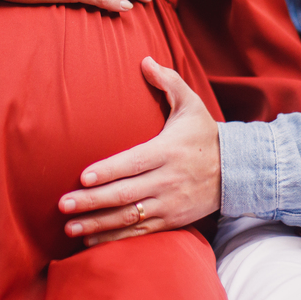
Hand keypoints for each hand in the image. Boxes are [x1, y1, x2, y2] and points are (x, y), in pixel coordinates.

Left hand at [58, 57, 220, 244]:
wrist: (237, 171)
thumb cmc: (205, 134)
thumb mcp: (191, 104)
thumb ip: (168, 81)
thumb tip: (145, 59)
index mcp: (167, 151)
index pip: (133, 163)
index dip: (108, 171)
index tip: (83, 176)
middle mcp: (167, 180)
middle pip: (125, 194)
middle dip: (92, 201)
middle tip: (63, 204)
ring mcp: (169, 204)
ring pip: (129, 217)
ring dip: (97, 224)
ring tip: (70, 226)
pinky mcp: (171, 221)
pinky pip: (140, 233)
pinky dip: (115, 238)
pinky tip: (90, 239)